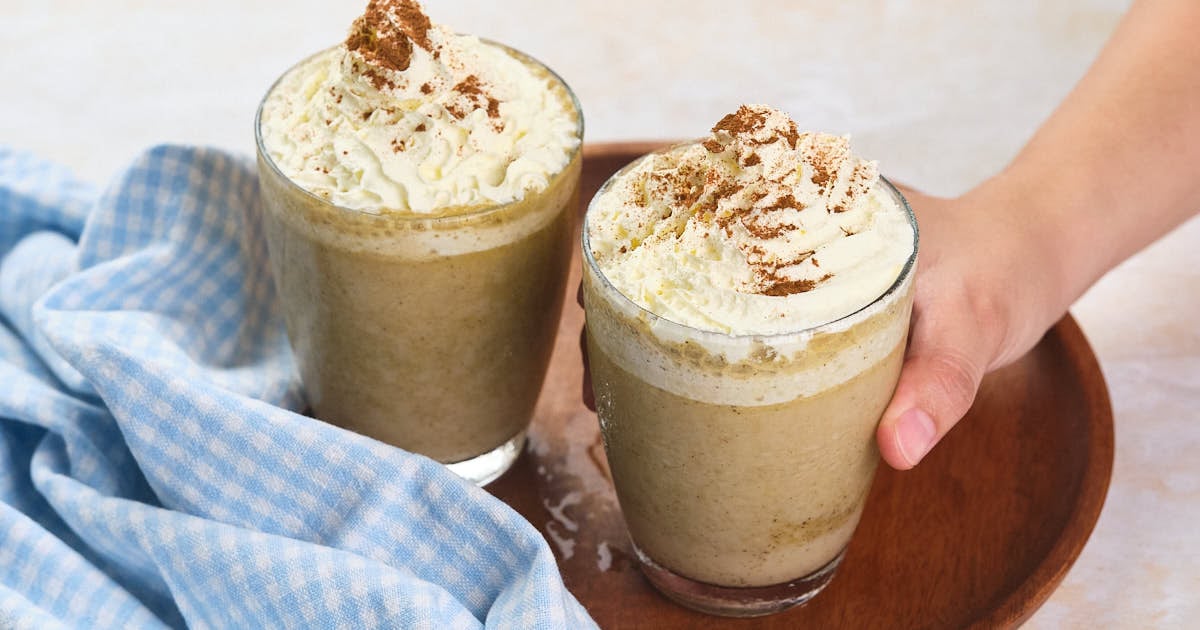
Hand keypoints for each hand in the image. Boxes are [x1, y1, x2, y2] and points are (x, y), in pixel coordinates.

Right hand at [576, 184, 1072, 470]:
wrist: (1030, 254)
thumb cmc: (998, 272)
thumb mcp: (973, 327)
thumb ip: (938, 384)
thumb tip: (895, 449)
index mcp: (811, 212)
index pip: (699, 217)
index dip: (638, 255)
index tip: (602, 305)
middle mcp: (790, 232)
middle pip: (685, 258)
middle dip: (634, 304)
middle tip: (602, 365)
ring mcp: (796, 268)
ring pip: (706, 290)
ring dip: (662, 330)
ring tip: (622, 384)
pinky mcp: (810, 302)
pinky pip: (743, 319)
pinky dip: (706, 346)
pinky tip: (685, 389)